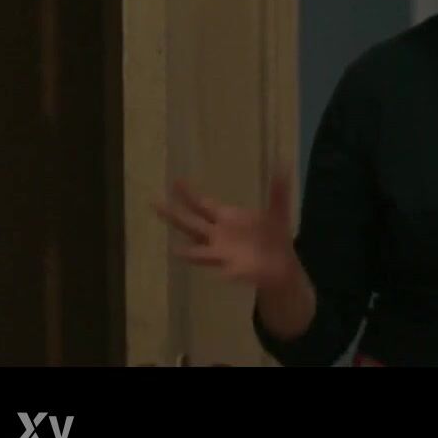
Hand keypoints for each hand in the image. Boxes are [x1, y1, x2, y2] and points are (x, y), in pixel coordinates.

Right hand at [152, 172, 298, 288]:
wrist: (281, 264)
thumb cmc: (272, 236)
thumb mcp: (278, 212)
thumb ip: (278, 191)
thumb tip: (283, 164)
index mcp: (227, 218)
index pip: (203, 204)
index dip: (189, 194)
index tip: (174, 181)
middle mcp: (218, 236)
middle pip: (190, 224)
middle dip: (173, 214)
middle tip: (153, 202)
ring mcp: (222, 254)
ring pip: (199, 252)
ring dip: (189, 252)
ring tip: (176, 251)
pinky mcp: (234, 270)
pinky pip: (227, 271)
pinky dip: (224, 271)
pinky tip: (222, 273)